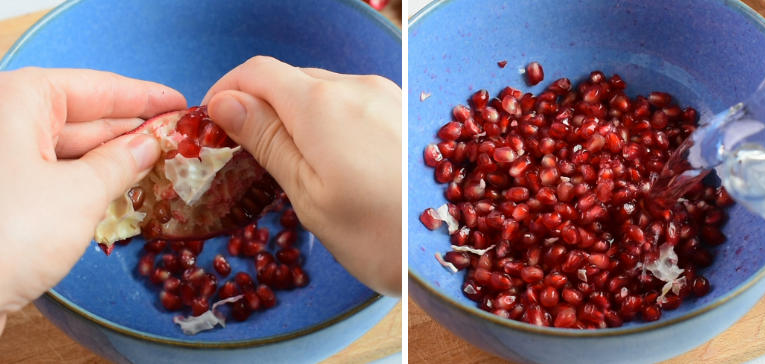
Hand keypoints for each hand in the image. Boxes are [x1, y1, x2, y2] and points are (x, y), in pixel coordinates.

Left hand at [0, 68, 184, 331]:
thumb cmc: (8, 234)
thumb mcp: (81, 193)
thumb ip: (122, 163)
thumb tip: (149, 146)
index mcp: (17, 99)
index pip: (95, 87)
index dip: (143, 96)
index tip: (180, 103)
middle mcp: (3, 120)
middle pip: (80, 116)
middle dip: (129, 130)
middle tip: (177, 139)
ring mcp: (0, 159)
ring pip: (66, 147)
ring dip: (111, 158)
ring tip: (158, 164)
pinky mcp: (0, 193)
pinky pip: (50, 173)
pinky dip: (86, 179)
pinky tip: (120, 187)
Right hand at [203, 57, 400, 295]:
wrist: (453, 249)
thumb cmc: (380, 236)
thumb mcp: (309, 195)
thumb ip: (267, 140)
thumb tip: (226, 102)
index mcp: (322, 105)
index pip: (256, 72)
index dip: (226, 90)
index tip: (211, 123)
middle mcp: (357, 87)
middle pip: (290, 79)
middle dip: (261, 106)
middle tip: (248, 152)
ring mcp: (387, 96)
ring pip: (324, 91)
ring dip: (297, 115)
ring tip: (294, 163)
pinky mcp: (406, 112)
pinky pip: (355, 103)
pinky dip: (332, 121)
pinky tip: (335, 159)